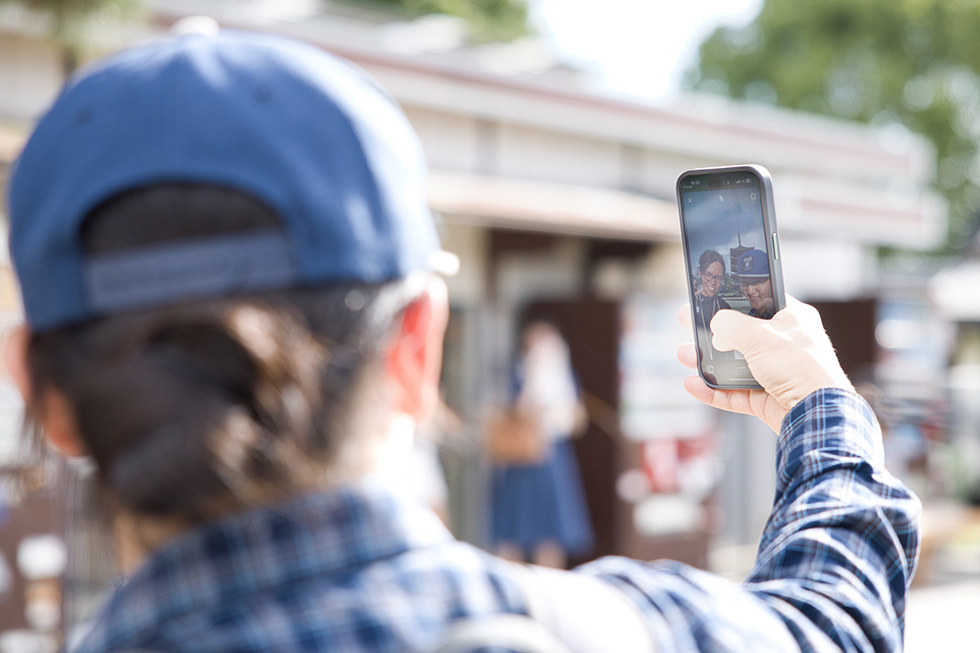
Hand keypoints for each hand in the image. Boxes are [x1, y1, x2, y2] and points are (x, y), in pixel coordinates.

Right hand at [677, 296, 853, 432]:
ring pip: (733, 364)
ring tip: (684, 355)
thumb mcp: (759, 336)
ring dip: (707, 361)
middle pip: (740, 334)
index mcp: (792, 320)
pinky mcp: (767, 398)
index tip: (710, 295)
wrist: (816, 413)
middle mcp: (784, 345)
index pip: (759, 301)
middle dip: (710, 331)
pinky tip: (694, 384)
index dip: (733, 297)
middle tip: (688, 321)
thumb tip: (715, 325)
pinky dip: (713, 390)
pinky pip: (734, 392)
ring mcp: (775, 373)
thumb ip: (730, 325)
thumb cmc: (799, 367)